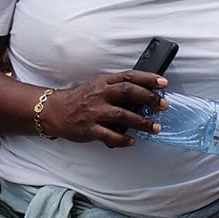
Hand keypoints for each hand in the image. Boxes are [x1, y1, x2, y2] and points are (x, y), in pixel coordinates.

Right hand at [37, 72, 166, 147]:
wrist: (54, 111)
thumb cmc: (79, 99)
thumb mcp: (97, 86)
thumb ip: (116, 88)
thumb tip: (142, 95)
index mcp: (103, 82)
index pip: (129, 77)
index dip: (148, 79)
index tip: (163, 83)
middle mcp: (100, 95)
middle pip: (128, 93)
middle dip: (149, 98)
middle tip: (164, 105)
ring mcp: (94, 112)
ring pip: (123, 115)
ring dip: (142, 122)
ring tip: (155, 127)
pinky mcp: (89, 128)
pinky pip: (110, 135)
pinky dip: (123, 139)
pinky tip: (132, 141)